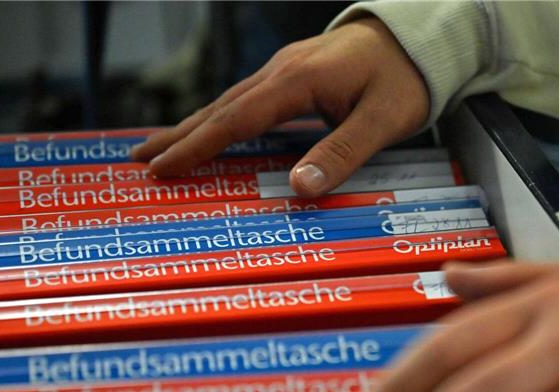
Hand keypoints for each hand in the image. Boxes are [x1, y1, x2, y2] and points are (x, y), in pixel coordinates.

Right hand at [131, 18, 428, 194]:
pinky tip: (210, 132)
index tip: (162, 169)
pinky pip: (247, 100)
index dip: (196, 147)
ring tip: (160, 149)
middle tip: (138, 161)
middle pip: (220, 107)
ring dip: (193, 126)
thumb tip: (298, 188)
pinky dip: (220, 119)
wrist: (420, 36)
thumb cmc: (406, 78)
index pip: (234, 119)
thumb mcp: (383, 120)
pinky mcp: (294, 74)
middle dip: (177, 136)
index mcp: (298, 80)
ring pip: (229, 102)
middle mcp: (282, 70)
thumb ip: (341, 153)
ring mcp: (286, 69)